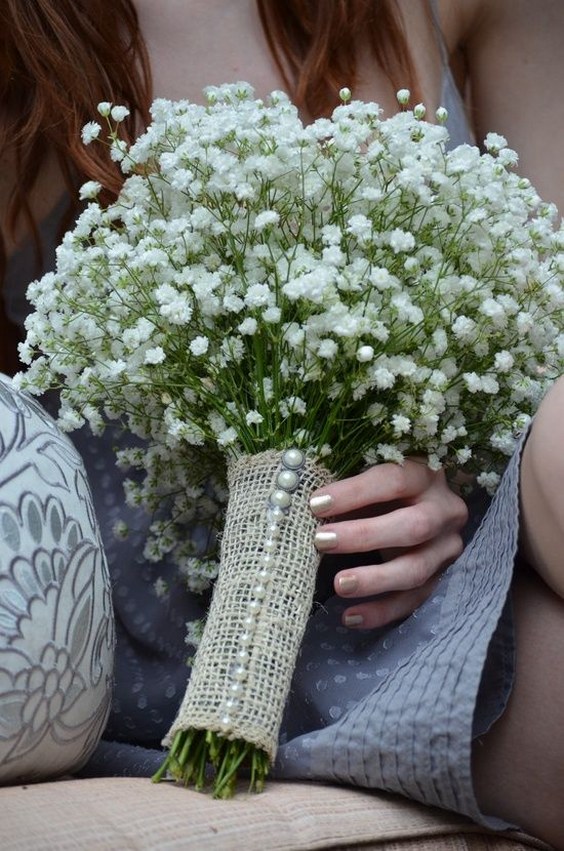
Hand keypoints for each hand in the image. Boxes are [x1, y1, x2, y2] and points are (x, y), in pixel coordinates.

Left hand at [309, 460, 467, 628]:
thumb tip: (309, 509)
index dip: (354, 492)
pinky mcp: (441, 579)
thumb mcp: (369, 481)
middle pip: (414, 526)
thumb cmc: (383, 490)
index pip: (394, 480)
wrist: (418, 506)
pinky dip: (381, 611)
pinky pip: (413, 601)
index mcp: (426, 476)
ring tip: (339, 585)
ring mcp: (446, 549)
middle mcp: (445, 511)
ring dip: (374, 580)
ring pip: (416, 570)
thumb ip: (348, 492)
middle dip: (364, 536)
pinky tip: (350, 616)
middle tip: (322, 541)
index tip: (316, 504)